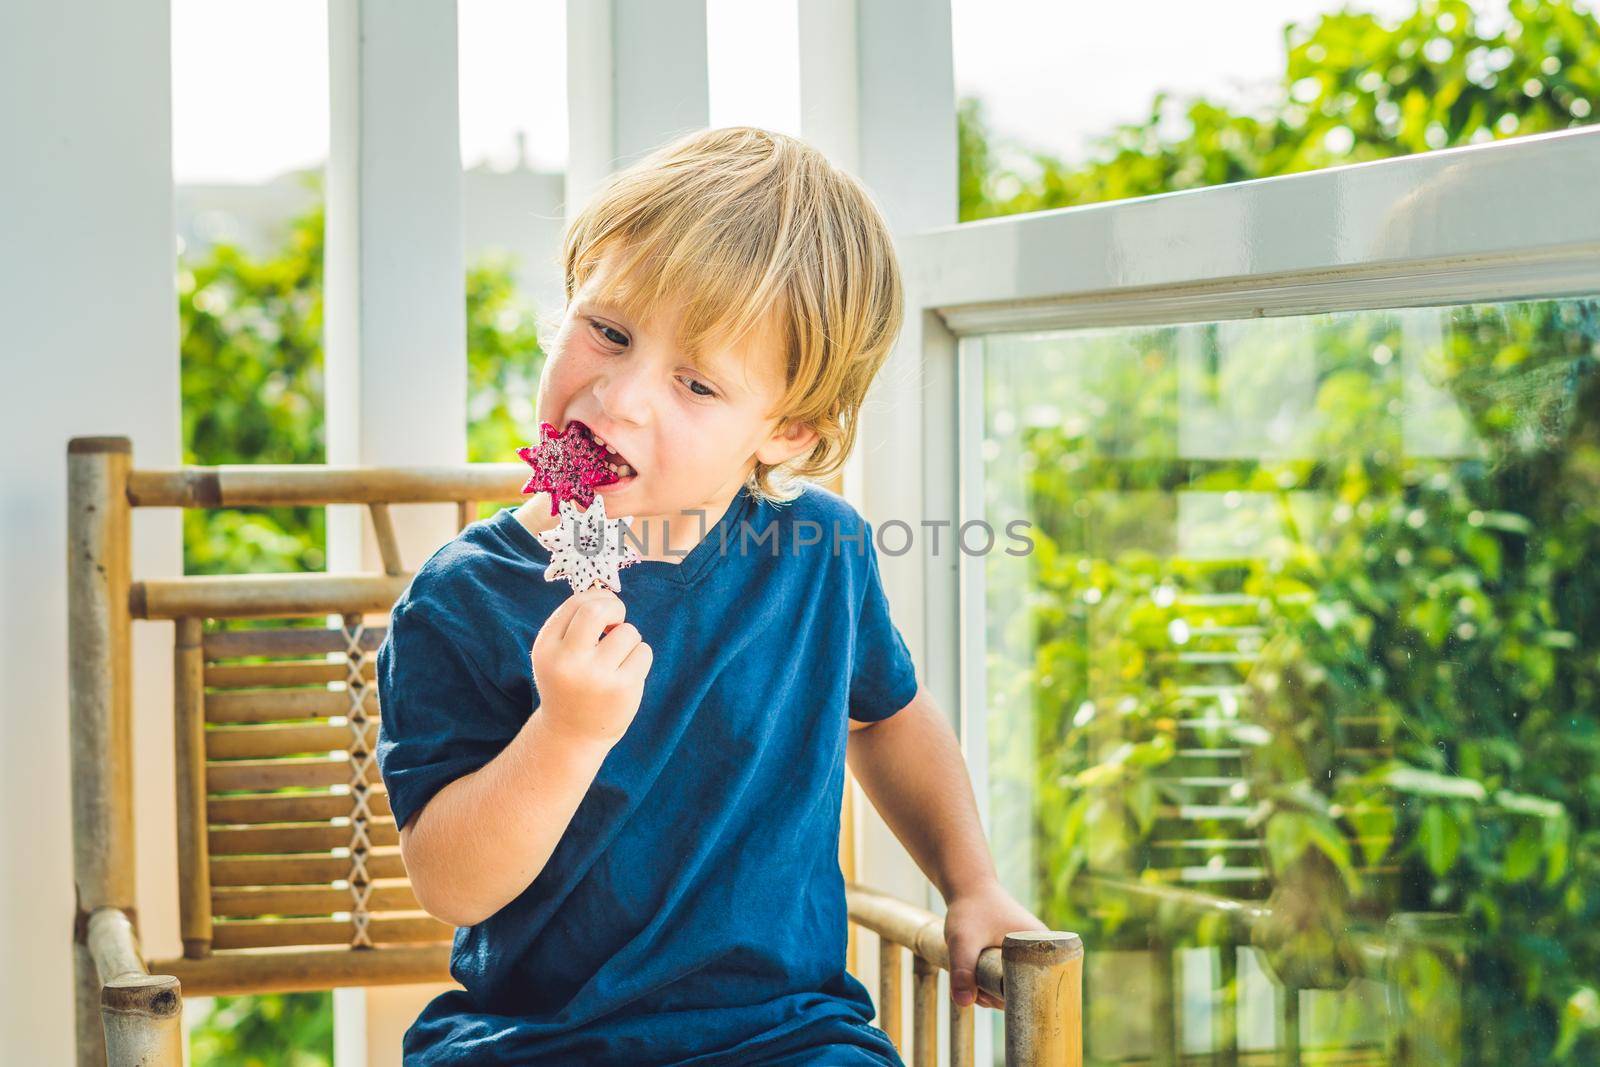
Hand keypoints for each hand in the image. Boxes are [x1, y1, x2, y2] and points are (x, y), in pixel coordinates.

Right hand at [530, 587, 652, 748]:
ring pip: (628, 632)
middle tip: (618, 619)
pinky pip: (643, 652)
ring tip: (618, 657)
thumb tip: (604, 590)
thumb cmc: (569, 683)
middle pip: (597, 611)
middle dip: (616, 607)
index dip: (598, 598)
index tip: (605, 609)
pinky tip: (626, 673)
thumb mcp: (556, 654)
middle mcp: (567, 661)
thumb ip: (573, 623)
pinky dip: (639, 657)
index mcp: (546, 647)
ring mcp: (595, 676)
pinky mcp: (622, 689)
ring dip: (629, 639)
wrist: (572, 734)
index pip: (576, 604)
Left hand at [943, 879, 1048, 1009]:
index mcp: (1042, 945)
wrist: (967, 886)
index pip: (1041, 986)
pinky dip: (991, 982)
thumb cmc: (970, 909)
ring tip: (972, 982)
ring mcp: (1028, 953)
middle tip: (976, 990)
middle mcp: (1041, 950)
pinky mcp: (1016, 955)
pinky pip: (1007, 977)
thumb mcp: (964, 941)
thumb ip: (963, 970)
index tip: (990, 996)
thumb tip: (964, 1002)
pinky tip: (974, 979)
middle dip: (999, 997)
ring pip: (1014, 985)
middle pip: (1026, 988)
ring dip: (993, 991)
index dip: (1017, 999)